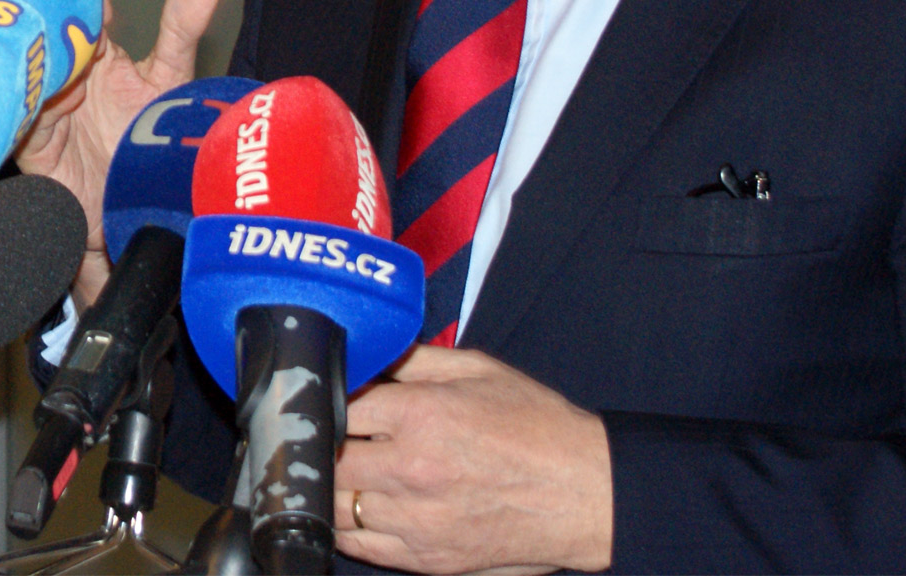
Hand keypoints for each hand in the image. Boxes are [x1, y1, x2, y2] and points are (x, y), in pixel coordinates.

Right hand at [15, 0, 220, 303]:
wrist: (137, 207)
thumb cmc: (151, 142)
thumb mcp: (169, 80)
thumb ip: (181, 31)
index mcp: (94, 52)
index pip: (80, 11)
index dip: (83, 1)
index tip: (99, 5)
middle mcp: (66, 73)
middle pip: (47, 38)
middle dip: (54, 29)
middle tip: (68, 25)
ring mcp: (45, 104)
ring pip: (30, 71)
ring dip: (41, 66)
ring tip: (60, 63)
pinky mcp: (31, 140)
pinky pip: (20, 114)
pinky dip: (32, 104)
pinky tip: (48, 97)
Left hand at [334, 345, 612, 574]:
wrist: (586, 493)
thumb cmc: (537, 427)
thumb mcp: (477, 370)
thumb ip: (413, 359)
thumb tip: (366, 350)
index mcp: (422, 415)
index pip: (338, 405)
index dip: (325, 398)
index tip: (320, 397)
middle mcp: (413, 469)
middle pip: (328, 458)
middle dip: (320, 442)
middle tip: (319, 433)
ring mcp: (417, 520)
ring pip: (334, 504)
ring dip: (328, 484)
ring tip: (333, 468)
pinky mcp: (426, 558)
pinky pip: (358, 545)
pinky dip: (343, 525)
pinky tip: (349, 505)